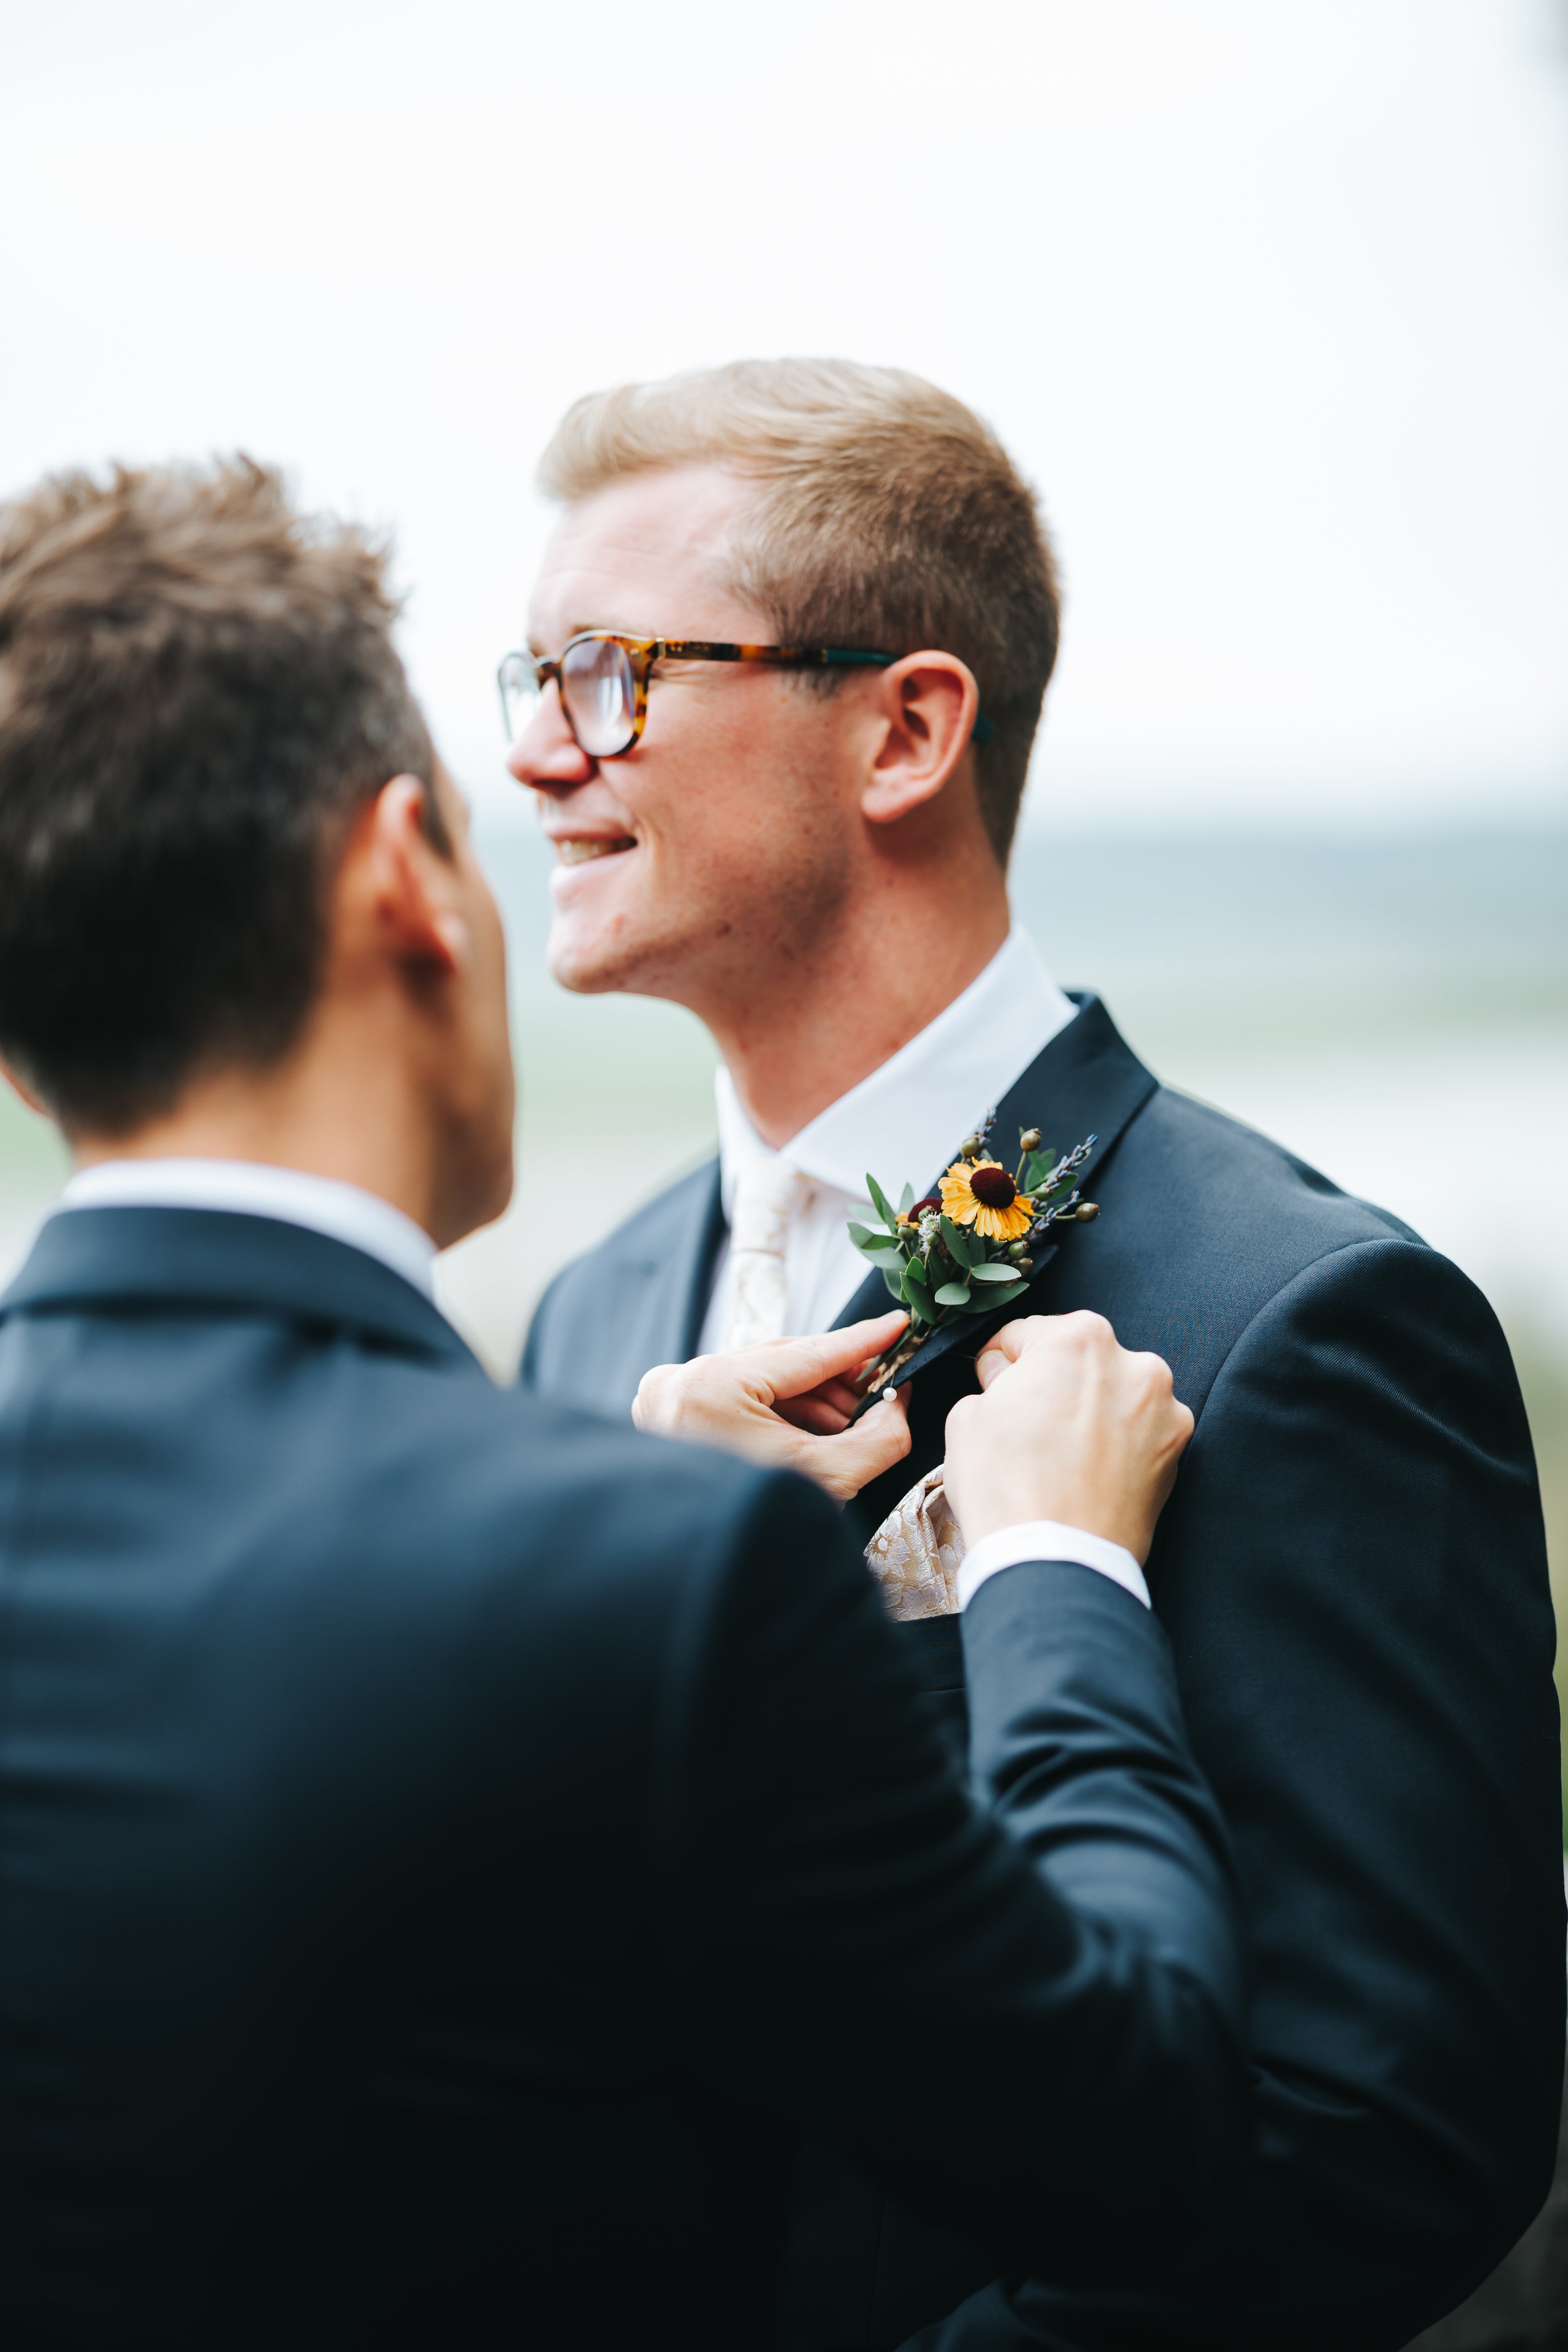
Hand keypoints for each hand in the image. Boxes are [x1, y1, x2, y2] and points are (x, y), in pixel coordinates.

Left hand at [632, 1312, 912, 1503]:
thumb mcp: (828, 1479)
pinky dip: (777, 1410)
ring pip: (758, 1379)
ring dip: (810, 1398)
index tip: (896, 1325)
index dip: (860, 1341)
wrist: (700, 1573)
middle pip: (780, 1363)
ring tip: (849, 1423)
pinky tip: (812, 1432)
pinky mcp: (666, 1416)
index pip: (804, 1353)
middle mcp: (679, 1383)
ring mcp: (666, 1399)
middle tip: (882, 1386)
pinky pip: (735, 1396)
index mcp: (712, 1387)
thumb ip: (878, 1437)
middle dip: (837, 1378)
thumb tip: (897, 1402)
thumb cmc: (750, 1530)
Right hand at [943, 1313, 1193, 1559]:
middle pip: (1079, 1362)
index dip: (1001, 1363)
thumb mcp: (967, 1417)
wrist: (1054, 1562)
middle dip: (1052, 1384)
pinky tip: (1087, 1473)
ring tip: (1060, 1456)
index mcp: (1080, 1337)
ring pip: (1114, 1397)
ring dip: (1090, 1412)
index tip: (993, 1384)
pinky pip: (1138, 1434)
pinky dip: (1117, 1446)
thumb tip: (1007, 1379)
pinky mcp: (1178, 1454)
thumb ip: (994, 1380)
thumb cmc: (1007, 1487)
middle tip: (1025, 1425)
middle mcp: (1135, 1363)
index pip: (1027, 1334)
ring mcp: (1164, 1410)